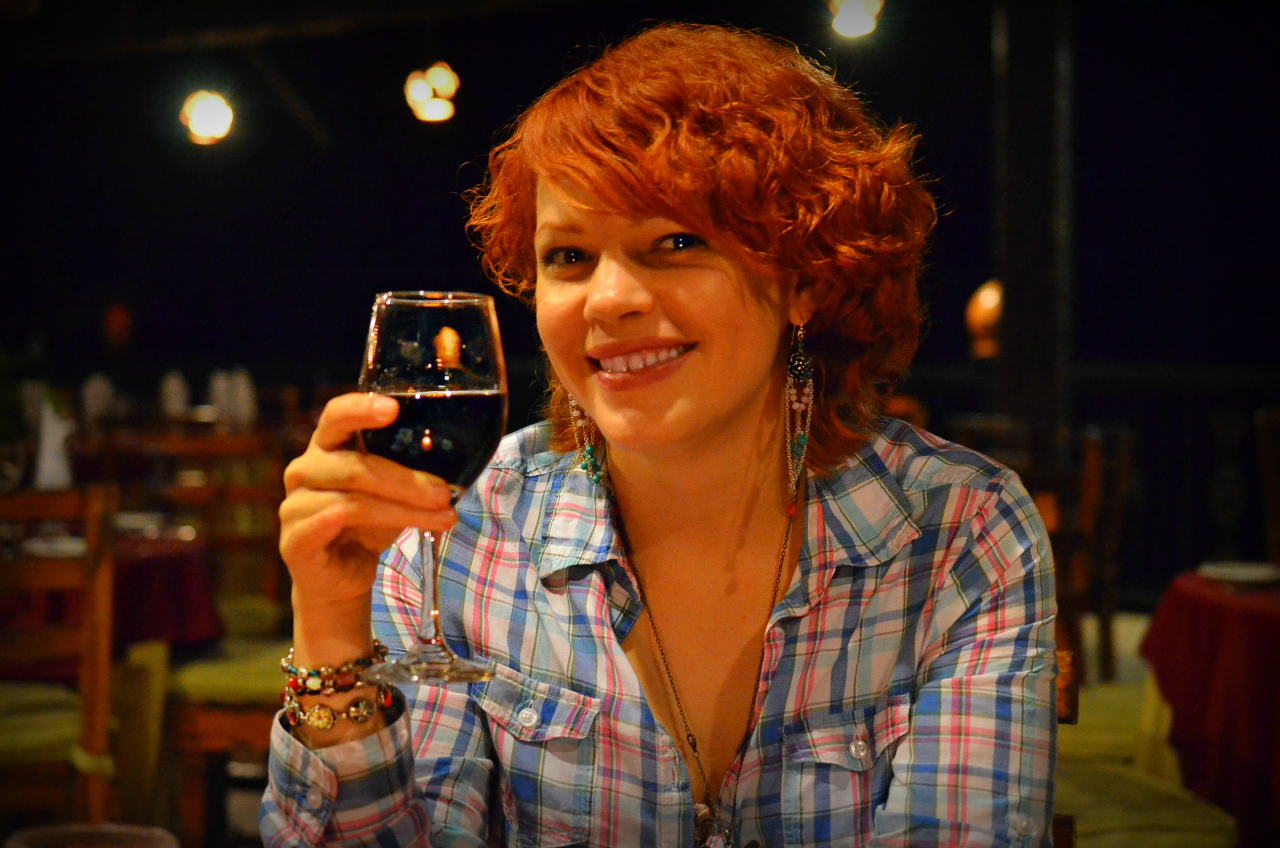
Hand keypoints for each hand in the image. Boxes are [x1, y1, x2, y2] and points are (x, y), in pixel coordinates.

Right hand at [279, 393, 457, 666]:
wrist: (342, 578)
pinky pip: (316, 527)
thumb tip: (456, 470)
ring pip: (351, 501)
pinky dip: (340, 522)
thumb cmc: (369, 525)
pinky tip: (370, 528)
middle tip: (444, 493)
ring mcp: (294, 505)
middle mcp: (305, 470)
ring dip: (401, 510)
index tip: (394, 409)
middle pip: (355, 467)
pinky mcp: (293, 541)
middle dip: (406, 481)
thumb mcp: (395, 494)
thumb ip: (412, 474)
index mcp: (328, 447)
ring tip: (441, 518)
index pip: (336, 416)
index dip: (361, 408)